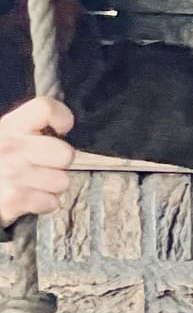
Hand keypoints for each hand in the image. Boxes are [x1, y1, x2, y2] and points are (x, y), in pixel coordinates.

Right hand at [0, 96, 73, 227]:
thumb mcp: (7, 136)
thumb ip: (32, 129)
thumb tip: (62, 130)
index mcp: (10, 126)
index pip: (46, 109)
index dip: (62, 118)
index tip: (61, 129)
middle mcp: (10, 147)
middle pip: (65, 153)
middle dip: (60, 163)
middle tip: (45, 165)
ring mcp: (11, 174)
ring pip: (62, 181)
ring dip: (52, 186)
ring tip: (34, 183)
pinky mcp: (13, 200)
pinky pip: (51, 202)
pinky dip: (45, 203)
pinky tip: (31, 196)